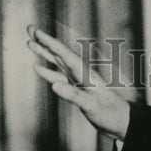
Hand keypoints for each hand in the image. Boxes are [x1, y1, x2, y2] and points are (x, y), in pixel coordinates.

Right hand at [26, 24, 131, 138]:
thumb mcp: (92, 106)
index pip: (64, 54)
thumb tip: (54, 86)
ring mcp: (79, 81)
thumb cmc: (110, 114)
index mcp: (85, 74)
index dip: (50, 43)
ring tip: (29, 43)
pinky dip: (47, 72)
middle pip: (60, 53)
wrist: (122, 122)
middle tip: (29, 28)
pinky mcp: (77, 89)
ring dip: (44, 53)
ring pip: (58, 63)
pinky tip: (37, 67)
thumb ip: (74, 96)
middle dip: (44, 41)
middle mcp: (81, 73)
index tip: (36, 32)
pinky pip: (59, 77)